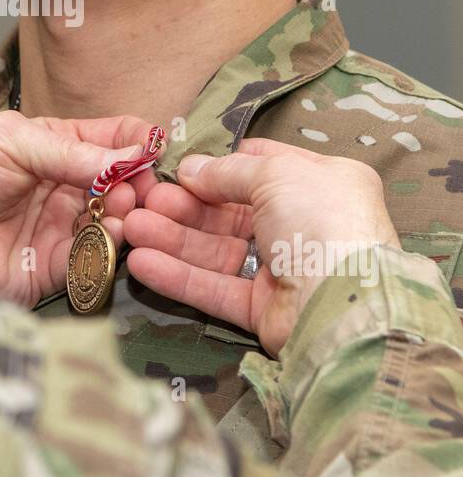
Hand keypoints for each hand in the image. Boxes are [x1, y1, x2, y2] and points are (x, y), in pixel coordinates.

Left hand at [0, 112, 151, 305]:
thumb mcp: (8, 141)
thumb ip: (68, 151)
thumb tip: (128, 156)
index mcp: (56, 146)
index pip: (113, 138)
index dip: (137, 142)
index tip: (153, 149)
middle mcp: (64, 187)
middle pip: (124, 184)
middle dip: (141, 183)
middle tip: (144, 187)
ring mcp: (60, 229)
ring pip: (116, 222)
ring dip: (131, 215)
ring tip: (129, 208)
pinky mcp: (52, 270)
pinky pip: (94, 261)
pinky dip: (111, 248)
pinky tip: (115, 233)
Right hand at [123, 139, 399, 355]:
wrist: (345, 301)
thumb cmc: (320, 218)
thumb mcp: (276, 173)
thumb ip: (228, 171)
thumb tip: (190, 168)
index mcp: (321, 183)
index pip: (264, 167)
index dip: (222, 165)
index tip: (181, 165)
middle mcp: (304, 224)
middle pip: (232, 211)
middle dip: (186, 205)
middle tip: (144, 200)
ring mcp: (284, 269)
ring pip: (218, 249)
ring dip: (173, 238)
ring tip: (131, 227)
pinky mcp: (265, 310)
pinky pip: (216, 288)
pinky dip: (179, 276)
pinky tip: (141, 262)